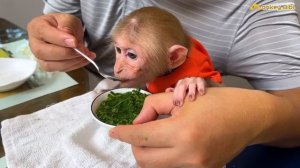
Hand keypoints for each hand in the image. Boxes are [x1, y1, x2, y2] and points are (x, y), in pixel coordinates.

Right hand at [27, 13, 95, 71]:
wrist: (63, 31)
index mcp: (37, 27)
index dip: (60, 39)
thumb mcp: (68, 19)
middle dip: (66, 53)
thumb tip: (71, 40)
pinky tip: (84, 59)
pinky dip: (74, 65)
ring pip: (51, 65)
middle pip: (44, 53)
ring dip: (71, 62)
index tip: (75, 42)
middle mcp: (34, 44)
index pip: (45, 34)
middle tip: (83, 50)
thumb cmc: (62, 24)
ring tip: (86, 55)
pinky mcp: (49, 66)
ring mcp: (39, 57)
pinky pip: (60, 69)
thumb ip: (68, 27)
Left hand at [109, 88, 266, 167]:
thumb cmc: (218, 101)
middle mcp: (188, 155)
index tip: (114, 131)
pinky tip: (167, 145)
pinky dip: (163, 158)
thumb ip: (154, 106)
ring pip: (156, 167)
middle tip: (137, 131)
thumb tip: (138, 120)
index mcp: (182, 132)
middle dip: (134, 145)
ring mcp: (197, 167)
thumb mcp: (182, 96)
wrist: (250, 117)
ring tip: (154, 136)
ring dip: (148, 153)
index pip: (141, 137)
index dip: (123, 133)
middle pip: (144, 159)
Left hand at [166, 77, 205, 105]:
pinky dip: (201, 87)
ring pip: (192, 84)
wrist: (200, 85)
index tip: (175, 104)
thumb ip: (175, 92)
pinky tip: (201, 93)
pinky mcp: (201, 80)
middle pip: (182, 86)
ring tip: (191, 99)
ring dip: (191, 92)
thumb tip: (167, 90)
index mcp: (180, 83)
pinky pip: (201, 83)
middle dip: (181, 95)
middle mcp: (186, 80)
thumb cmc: (189, 91)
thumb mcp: (182, 92)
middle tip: (180, 104)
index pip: (176, 89)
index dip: (175, 96)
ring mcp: (193, 79)